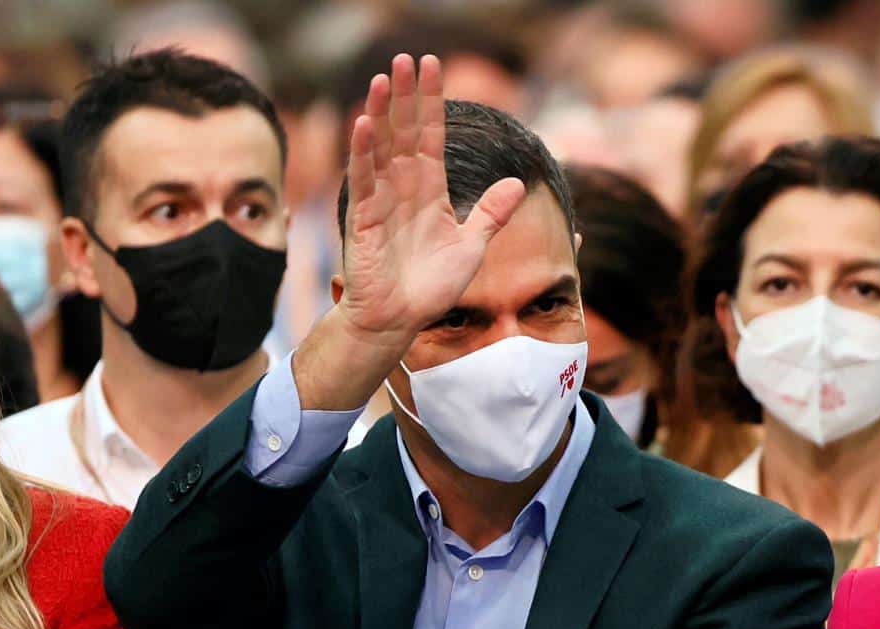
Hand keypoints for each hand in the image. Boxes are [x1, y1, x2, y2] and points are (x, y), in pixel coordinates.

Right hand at [336, 53, 525, 348]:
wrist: (400, 319)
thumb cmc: (432, 286)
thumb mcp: (472, 246)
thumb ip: (492, 213)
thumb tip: (516, 183)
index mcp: (429, 188)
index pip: (429, 133)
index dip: (431, 100)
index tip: (434, 64)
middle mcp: (403, 187)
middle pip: (403, 130)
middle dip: (405, 94)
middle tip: (404, 58)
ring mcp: (380, 200)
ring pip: (381, 147)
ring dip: (382, 113)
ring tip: (385, 79)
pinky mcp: (363, 219)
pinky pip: (362, 180)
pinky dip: (363, 154)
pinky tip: (365, 125)